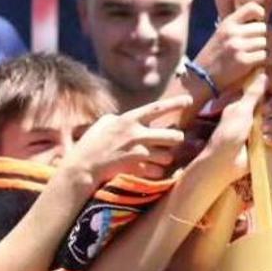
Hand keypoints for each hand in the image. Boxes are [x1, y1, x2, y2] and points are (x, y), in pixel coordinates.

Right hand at [63, 95, 190, 183]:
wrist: (82, 166)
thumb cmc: (92, 143)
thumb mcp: (105, 122)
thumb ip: (124, 118)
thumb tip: (136, 117)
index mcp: (129, 119)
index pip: (157, 108)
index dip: (175, 103)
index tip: (189, 100)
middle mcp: (136, 134)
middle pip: (173, 136)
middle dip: (176, 138)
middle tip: (172, 139)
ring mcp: (138, 152)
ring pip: (168, 156)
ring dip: (165, 157)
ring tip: (157, 157)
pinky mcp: (137, 168)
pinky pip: (158, 171)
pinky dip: (155, 171)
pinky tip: (148, 169)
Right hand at [192, 2, 270, 91]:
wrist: (202, 76)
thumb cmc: (216, 55)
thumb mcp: (222, 34)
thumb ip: (239, 26)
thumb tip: (263, 21)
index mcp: (228, 23)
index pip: (253, 8)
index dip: (261, 15)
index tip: (260, 25)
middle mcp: (232, 32)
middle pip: (265, 27)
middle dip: (268, 36)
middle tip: (264, 44)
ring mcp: (237, 47)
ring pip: (267, 42)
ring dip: (269, 49)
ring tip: (264, 54)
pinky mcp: (243, 62)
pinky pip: (266, 56)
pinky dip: (269, 59)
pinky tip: (265, 62)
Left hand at [194, 72, 269, 183]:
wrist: (224, 163)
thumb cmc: (228, 134)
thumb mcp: (241, 110)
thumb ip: (254, 93)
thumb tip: (264, 73)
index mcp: (245, 105)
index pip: (266, 95)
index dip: (271, 99)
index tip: (269, 104)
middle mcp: (253, 116)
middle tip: (264, 121)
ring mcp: (260, 131)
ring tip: (263, 135)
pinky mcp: (265, 145)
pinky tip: (269, 144)